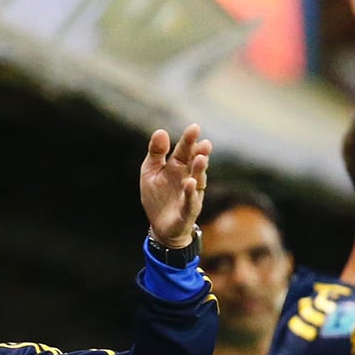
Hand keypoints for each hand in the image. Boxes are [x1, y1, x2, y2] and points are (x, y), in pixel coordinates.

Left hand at [139, 125, 209, 249]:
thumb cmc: (157, 196)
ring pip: (198, 180)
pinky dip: (191, 192)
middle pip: (195, 163)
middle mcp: (188, 177)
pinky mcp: (188, 210)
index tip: (195, 128)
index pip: (185, 150)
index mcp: (178, 166)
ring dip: (200, 169)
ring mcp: (190, 194)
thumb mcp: (150, 171)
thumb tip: (161, 131)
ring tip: (201, 158)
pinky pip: (191, 201)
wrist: (161, 227)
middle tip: (204, 143)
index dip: (189, 140)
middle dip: (200, 152)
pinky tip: (190, 183)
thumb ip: (156, 153)